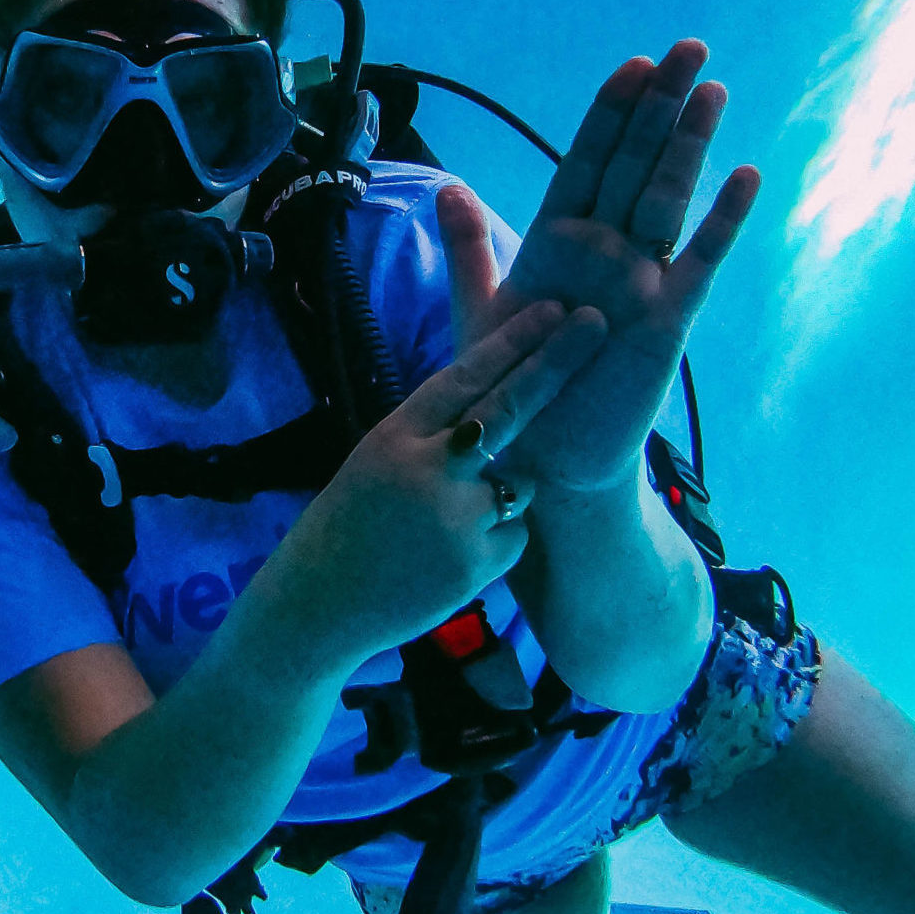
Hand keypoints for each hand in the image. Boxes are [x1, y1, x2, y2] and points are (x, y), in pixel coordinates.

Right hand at [278, 299, 606, 662]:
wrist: (320, 604)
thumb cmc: (346, 528)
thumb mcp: (375, 463)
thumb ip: (428, 437)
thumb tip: (485, 408)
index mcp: (394, 436)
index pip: (463, 378)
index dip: (510, 342)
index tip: (551, 309)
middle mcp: (427, 468)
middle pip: (507, 407)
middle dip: (553, 362)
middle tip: (594, 323)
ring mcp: (455, 516)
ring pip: (517, 483)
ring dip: (498, 496)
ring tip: (437, 529)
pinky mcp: (477, 562)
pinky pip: (514, 533)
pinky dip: (494, 541)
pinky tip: (448, 559)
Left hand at [439, 41, 759, 492]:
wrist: (543, 453)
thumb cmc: (513, 381)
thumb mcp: (481, 309)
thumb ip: (468, 249)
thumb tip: (445, 188)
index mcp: (558, 240)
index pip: (585, 162)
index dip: (608, 115)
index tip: (632, 65)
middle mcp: (605, 250)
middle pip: (634, 164)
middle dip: (660, 108)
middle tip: (689, 49)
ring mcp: (640, 279)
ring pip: (667, 199)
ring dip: (689, 146)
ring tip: (712, 90)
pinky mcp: (667, 319)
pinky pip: (698, 262)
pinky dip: (720, 221)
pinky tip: (744, 177)